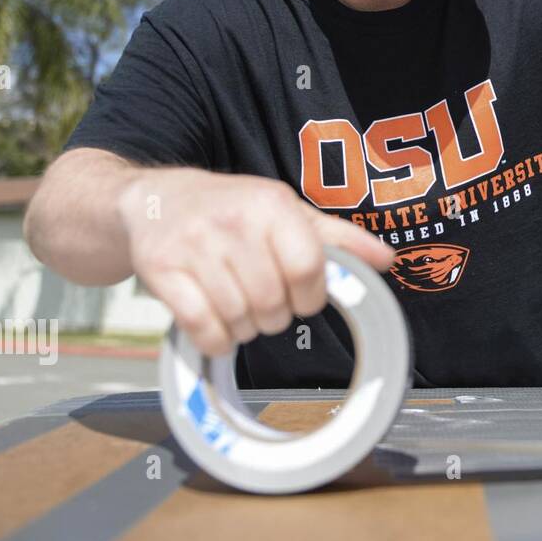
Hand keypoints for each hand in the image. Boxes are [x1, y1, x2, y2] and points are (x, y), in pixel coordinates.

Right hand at [117, 167, 394, 357]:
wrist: (155, 200)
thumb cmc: (233, 209)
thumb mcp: (287, 212)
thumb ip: (338, 238)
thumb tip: (386, 259)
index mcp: (271, 204)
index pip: (307, 267)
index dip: (311, 296)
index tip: (303, 298)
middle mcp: (232, 222)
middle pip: (272, 301)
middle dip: (275, 316)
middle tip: (266, 304)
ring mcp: (192, 247)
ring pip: (237, 317)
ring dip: (244, 328)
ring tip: (240, 308)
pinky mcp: (159, 271)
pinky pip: (199, 326)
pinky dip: (215, 340)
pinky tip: (217, 328)